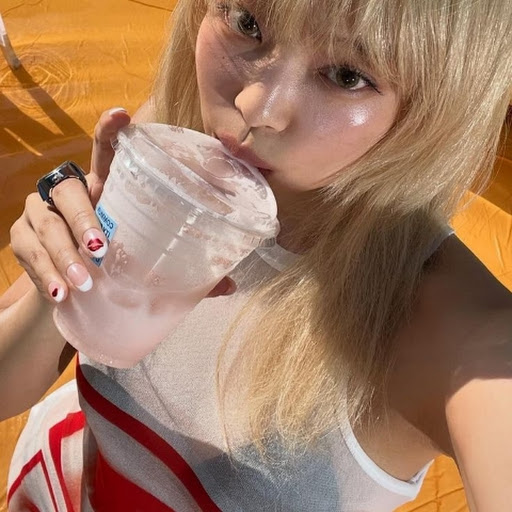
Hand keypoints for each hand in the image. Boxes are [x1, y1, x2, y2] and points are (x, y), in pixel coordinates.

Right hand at [9, 107, 236, 302]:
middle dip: (83, 219)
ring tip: (83, 281)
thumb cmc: (115, 265)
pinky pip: (28, 252)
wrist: (71, 290)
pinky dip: (44, 274)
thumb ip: (182, 271)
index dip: (110, 131)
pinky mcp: (22, 238)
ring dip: (63, 254)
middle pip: (69, 190)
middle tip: (100, 249)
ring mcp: (41, 214)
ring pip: (46, 223)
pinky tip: (60, 292)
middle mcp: (71, 194)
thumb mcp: (145, 261)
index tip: (123, 114)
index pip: (104, 152)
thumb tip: (228, 285)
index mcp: (106, 190)